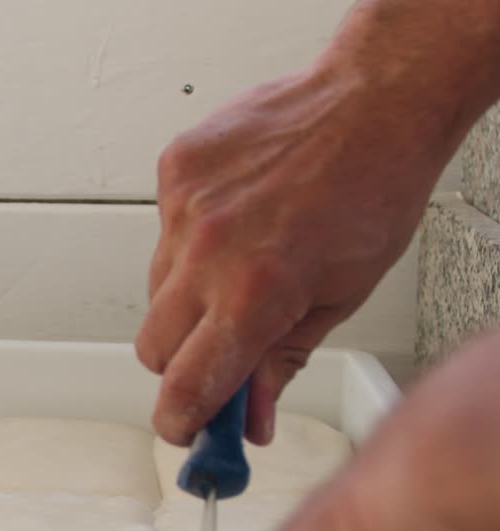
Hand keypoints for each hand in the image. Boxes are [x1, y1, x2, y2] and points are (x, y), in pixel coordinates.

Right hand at [139, 33, 455, 445]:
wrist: (374, 103)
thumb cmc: (375, 190)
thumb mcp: (341, 299)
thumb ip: (282, 364)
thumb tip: (253, 417)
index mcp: (256, 293)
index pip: (187, 386)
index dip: (182, 420)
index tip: (186, 427)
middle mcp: (209, 250)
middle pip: (154, 347)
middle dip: (183, 362)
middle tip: (222, 351)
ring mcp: (185, 205)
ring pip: (156, 289)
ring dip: (188, 299)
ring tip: (244, 265)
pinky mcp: (176, 168)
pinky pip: (162, 230)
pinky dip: (190, 239)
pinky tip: (237, 220)